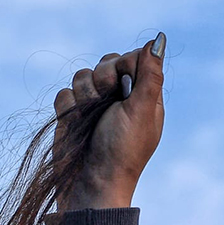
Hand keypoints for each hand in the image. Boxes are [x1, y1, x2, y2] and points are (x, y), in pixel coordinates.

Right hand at [52, 33, 166, 211]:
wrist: (90, 184)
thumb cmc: (122, 151)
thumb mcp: (141, 111)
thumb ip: (150, 75)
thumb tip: (159, 39)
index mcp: (143, 96)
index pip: (135, 57)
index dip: (126, 64)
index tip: (124, 82)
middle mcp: (120, 97)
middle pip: (107, 61)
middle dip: (103, 80)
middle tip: (109, 105)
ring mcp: (95, 105)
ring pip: (82, 75)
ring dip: (85, 97)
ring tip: (92, 121)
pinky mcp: (72, 114)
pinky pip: (64, 93)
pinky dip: (68, 107)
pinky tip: (75, 125)